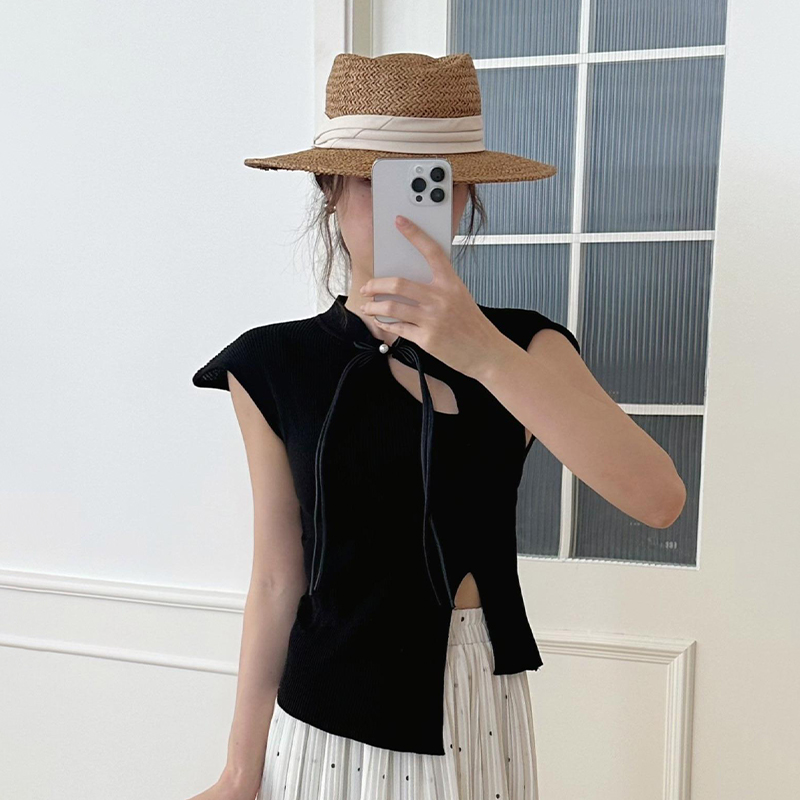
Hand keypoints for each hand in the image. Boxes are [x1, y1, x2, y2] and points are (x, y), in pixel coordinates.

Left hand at [358, 214, 509, 379]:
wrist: (486, 352)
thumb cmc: (472, 325)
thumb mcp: (460, 297)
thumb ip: (437, 287)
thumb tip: (405, 284)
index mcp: (451, 283)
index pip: (431, 251)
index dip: (414, 233)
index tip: (400, 221)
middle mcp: (441, 299)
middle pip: (399, 283)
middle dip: (376, 284)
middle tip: (367, 286)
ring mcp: (433, 319)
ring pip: (392, 307)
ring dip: (373, 306)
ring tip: (368, 305)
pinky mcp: (426, 339)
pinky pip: (397, 327)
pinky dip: (385, 323)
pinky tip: (381, 320)